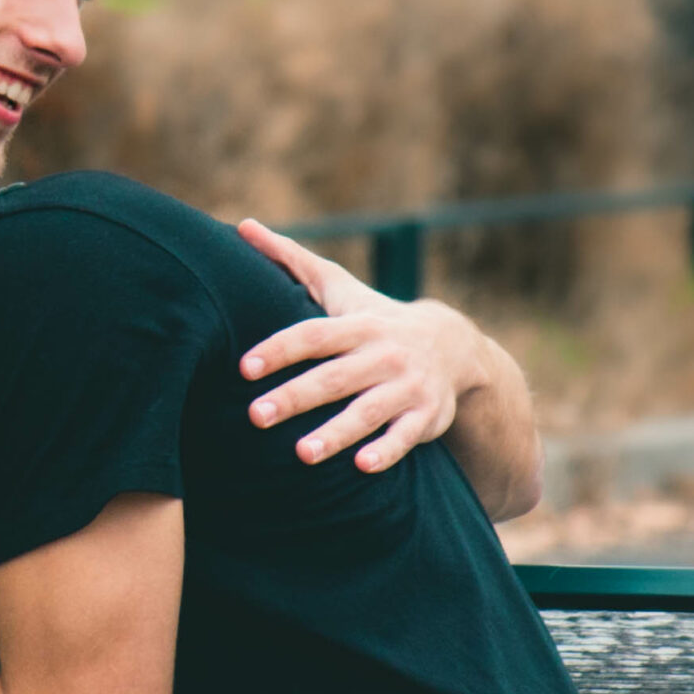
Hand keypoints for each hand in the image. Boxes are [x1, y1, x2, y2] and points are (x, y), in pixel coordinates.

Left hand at [232, 219, 485, 473]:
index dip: (279, 349)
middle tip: (256, 416)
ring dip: (337, 433)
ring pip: (369, 411)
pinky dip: (387, 451)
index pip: (313, 336)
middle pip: (334, 377)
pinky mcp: (425, 416)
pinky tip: (362, 468)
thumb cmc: (373, 319)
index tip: (244, 367)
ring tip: (302, 454)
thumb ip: (291, 260)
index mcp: (356, 325)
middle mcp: (382, 354)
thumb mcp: (338, 286)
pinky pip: (406, 437)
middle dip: (295, 396)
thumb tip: (241, 225)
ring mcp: (407, 386)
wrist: (452, 347)